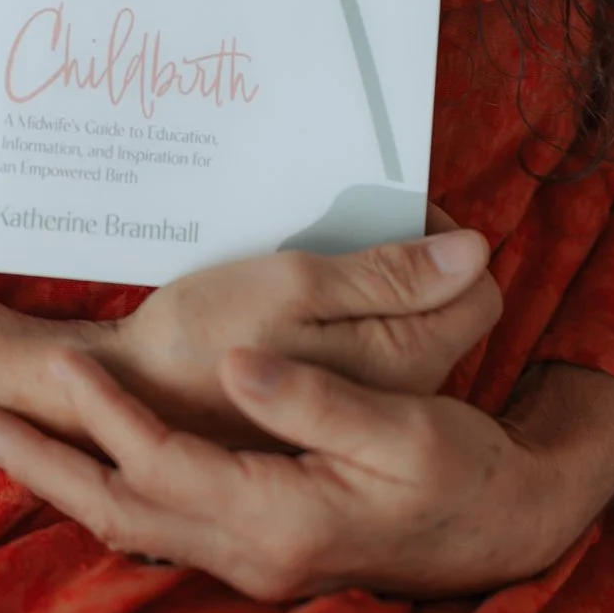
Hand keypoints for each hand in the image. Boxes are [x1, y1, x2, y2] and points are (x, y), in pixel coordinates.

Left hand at [0, 348, 601, 601]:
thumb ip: (312, 401)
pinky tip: (83, 464)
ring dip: (62, 483)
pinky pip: (154, 526)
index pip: (163, 468)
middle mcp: (249, 552)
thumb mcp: (400, 431)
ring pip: (127, 526)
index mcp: (279, 519)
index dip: (108, 416)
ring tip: (4, 441)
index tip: (66, 364)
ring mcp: (246, 558)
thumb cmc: (456, 471)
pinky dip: (106, 492)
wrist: (493, 525)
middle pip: (117, 512)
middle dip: (42, 468)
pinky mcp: (251, 547)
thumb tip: (241, 371)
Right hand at [91, 211, 500, 447]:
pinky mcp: (334, 400)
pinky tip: (297, 299)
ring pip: (407, 323)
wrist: (135, 396)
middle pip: (445, 305)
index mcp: (403, 358)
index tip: (384, 212)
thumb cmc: (207, 334)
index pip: (477, 288)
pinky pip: (370, 344)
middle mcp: (401, 389)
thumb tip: (476, 254)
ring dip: (374, 282)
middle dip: (409, 258)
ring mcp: (368, 399)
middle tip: (342, 231)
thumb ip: (390, 276)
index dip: (440, 238)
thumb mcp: (296, 285)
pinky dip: (348, 311)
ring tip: (311, 259)